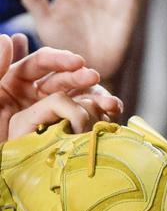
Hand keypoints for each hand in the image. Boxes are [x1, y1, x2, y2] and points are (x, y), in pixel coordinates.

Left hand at [0, 35, 121, 141]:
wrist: (1, 174)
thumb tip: (12, 37)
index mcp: (15, 82)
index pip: (41, 63)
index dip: (60, 60)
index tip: (77, 62)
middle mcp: (36, 94)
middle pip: (63, 78)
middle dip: (80, 77)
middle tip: (94, 78)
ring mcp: (54, 112)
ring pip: (80, 97)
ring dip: (97, 96)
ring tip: (111, 103)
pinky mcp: (68, 131)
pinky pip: (88, 119)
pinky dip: (102, 116)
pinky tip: (112, 114)